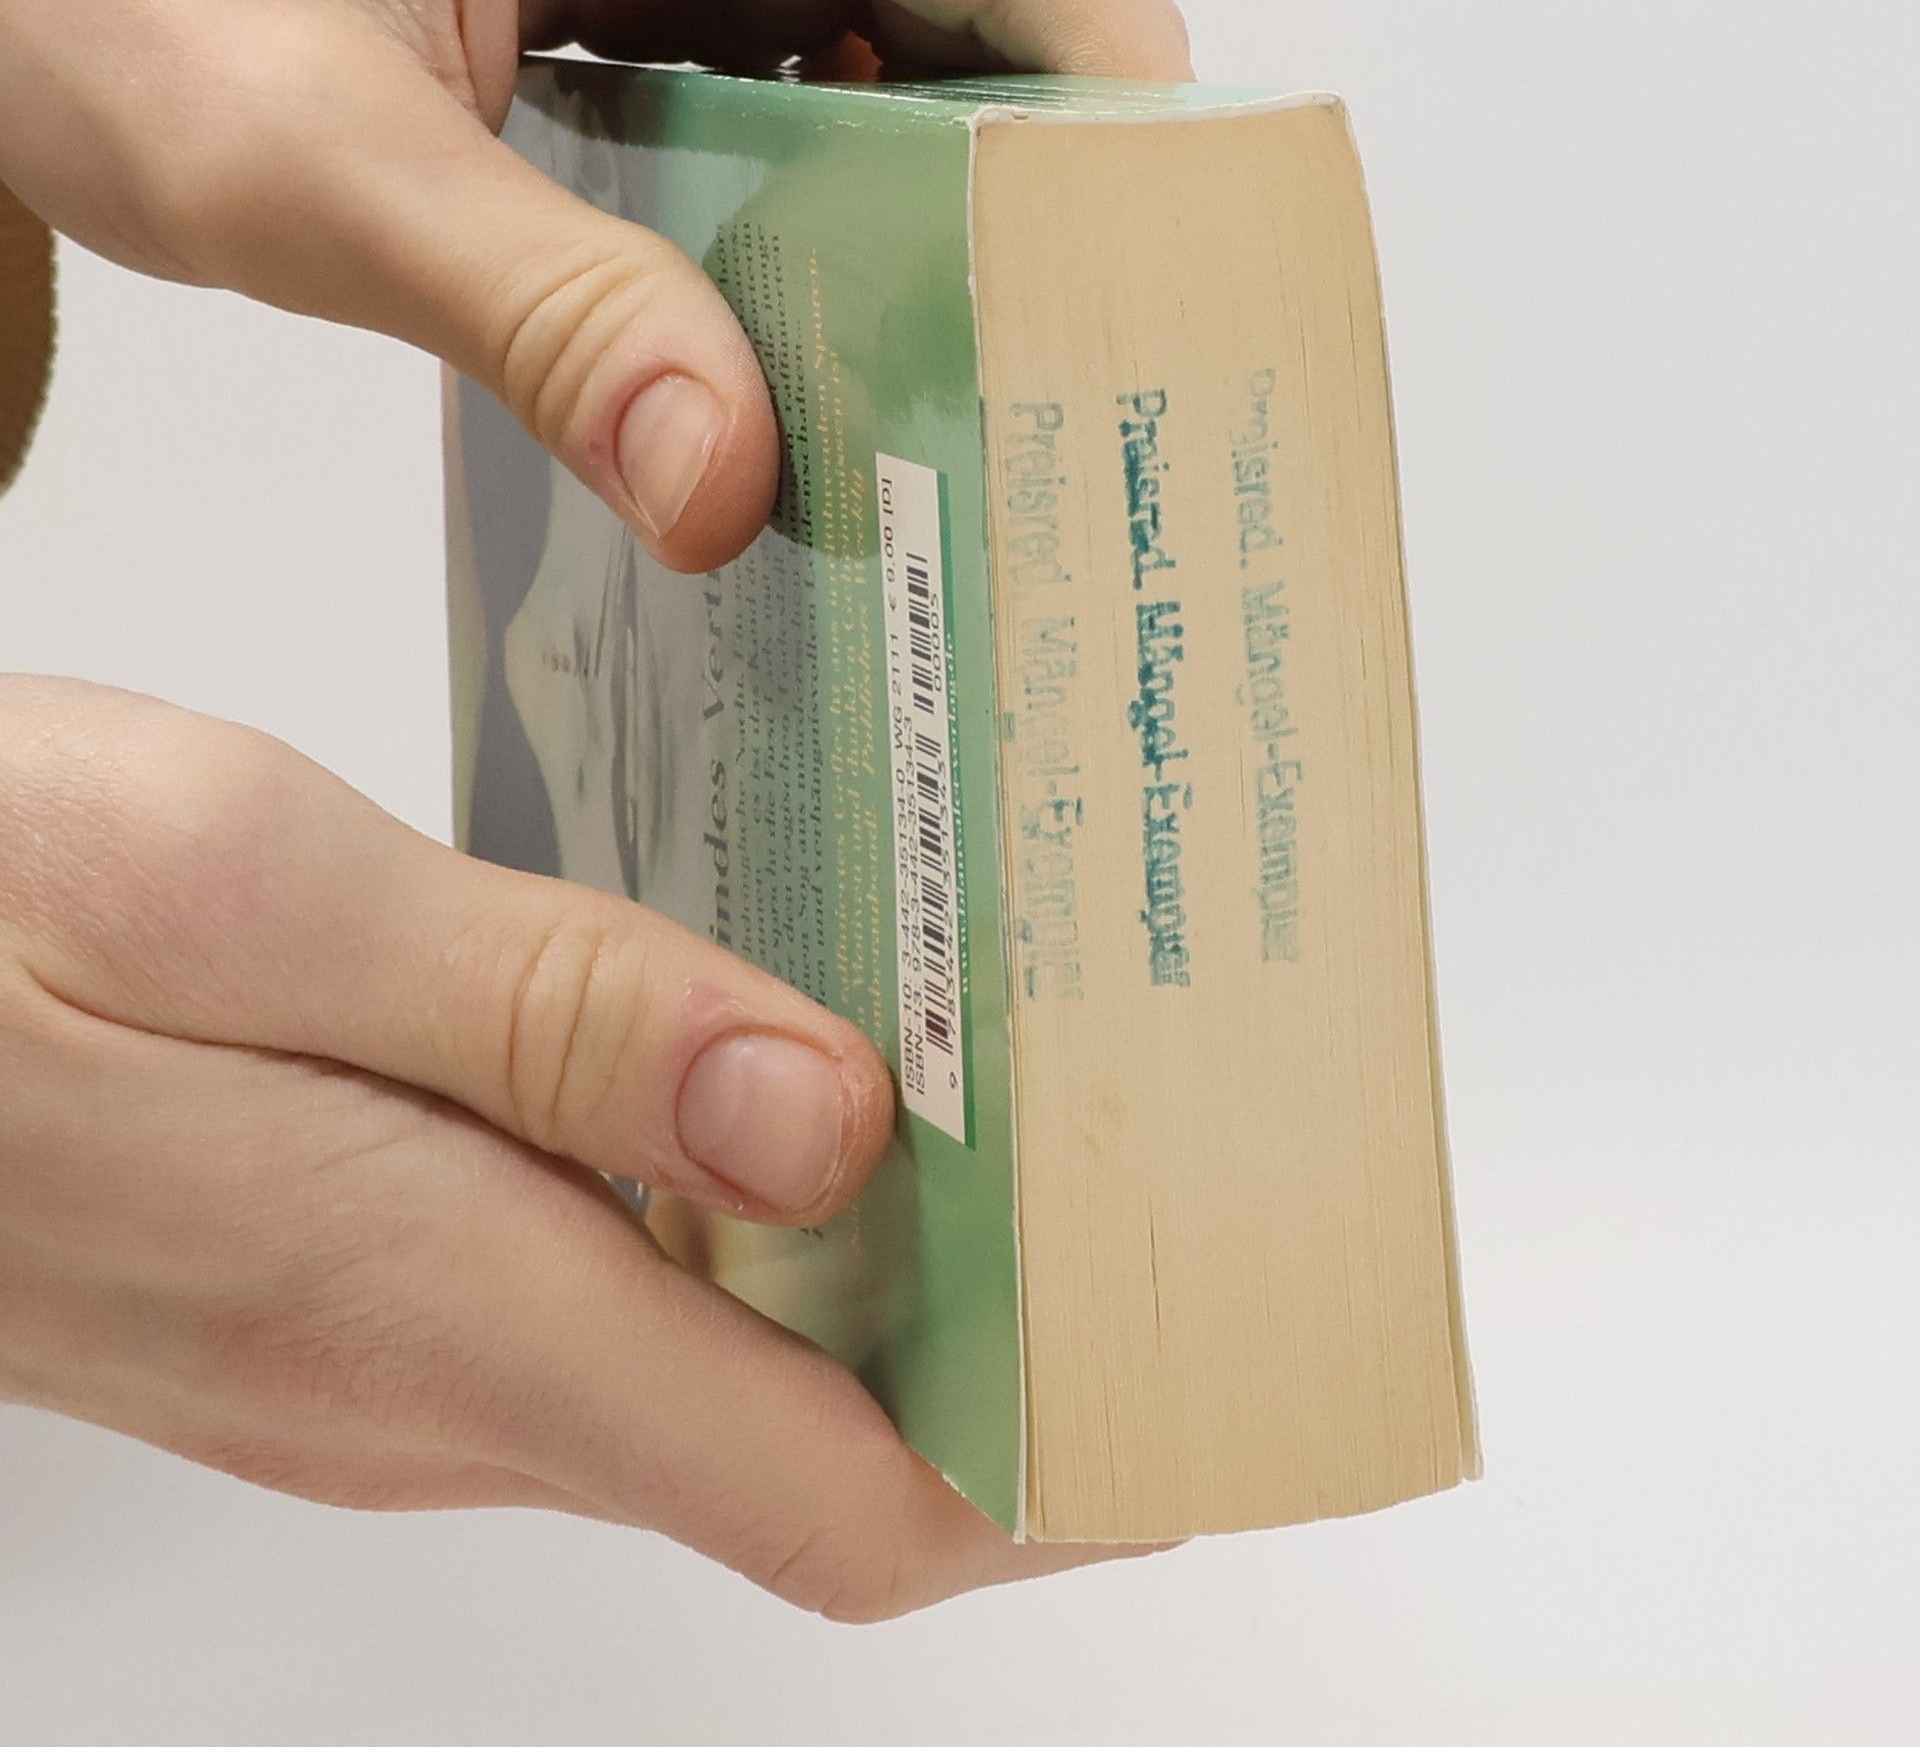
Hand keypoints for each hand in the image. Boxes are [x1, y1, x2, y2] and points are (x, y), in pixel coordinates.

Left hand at [0, 0, 1189, 568]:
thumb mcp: (296, 146)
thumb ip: (535, 308)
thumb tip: (730, 484)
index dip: (1114, 101)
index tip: (1158, 292)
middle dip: (1032, 201)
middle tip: (1060, 401)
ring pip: (907, 62)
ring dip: (934, 231)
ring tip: (957, 403)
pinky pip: (805, 98)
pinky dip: (829, 225)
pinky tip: (817, 341)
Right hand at [0, 676, 1122, 1617]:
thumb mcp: (250, 892)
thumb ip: (551, 1019)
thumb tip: (827, 1121)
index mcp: (443, 1301)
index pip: (838, 1504)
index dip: (1046, 1476)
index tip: (1197, 1383)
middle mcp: (436, 1380)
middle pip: (811, 1444)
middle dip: (997, 1344)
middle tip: (1137, 1168)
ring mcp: (389, 1353)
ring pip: (717, 1368)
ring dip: (874, 1268)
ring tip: (1001, 1090)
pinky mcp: (353, 1287)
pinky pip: (608, 1300)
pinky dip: (734, 1219)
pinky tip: (771, 1070)